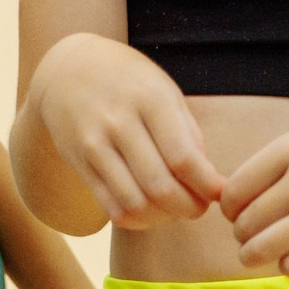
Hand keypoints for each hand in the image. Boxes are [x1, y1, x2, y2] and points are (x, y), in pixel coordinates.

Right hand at [28, 34, 222, 228]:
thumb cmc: (130, 82)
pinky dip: (137, 220)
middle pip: (160, 187)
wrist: (70, 68)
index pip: (183, 158)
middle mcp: (119, 122)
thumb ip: (188, 134)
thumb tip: (208, 182)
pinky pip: (110, 207)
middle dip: (189, 207)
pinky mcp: (79, 164)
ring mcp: (94, 145)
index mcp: (150, 100)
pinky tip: (149, 212)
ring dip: (163, 218)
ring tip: (174, 209)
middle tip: (199, 207)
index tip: (219, 195)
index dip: (206, 186)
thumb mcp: (165, 92)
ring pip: (134, 203)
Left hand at [220, 112, 288, 276]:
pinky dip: (288, 266)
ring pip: (264, 248)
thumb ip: (277, 166)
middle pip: (246, 222)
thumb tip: (237, 200)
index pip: (235, 191)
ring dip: (256, 255)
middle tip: (251, 237)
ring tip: (261, 254)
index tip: (238, 214)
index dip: (230, 209)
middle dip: (243, 235)